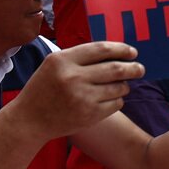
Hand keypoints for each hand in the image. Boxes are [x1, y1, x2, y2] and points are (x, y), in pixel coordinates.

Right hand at [7, 42, 144, 141]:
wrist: (29, 119)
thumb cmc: (43, 89)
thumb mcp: (53, 65)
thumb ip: (79, 57)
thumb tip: (115, 53)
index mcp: (62, 60)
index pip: (101, 49)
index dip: (121, 49)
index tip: (132, 52)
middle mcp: (72, 77)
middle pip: (116, 68)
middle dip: (133, 68)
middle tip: (139, 69)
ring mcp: (82, 97)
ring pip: (119, 87)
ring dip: (124, 85)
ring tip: (121, 85)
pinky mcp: (89, 115)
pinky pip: (116, 104)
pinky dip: (117, 100)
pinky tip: (109, 99)